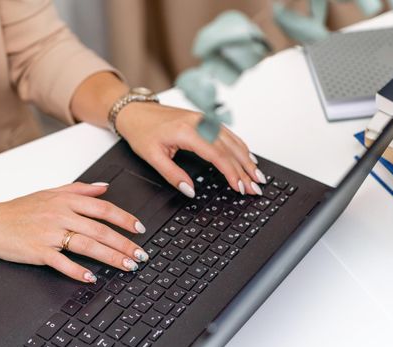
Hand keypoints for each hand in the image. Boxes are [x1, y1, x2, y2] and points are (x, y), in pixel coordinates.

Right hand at [0, 182, 148, 282]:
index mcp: (66, 201)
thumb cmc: (21, 209)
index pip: (103, 209)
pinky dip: (78, 271)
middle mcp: (61, 215)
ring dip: (111, 257)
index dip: (124, 219)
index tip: (139, 229)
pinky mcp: (39, 251)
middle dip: (124, 243)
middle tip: (141, 254)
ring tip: (127, 265)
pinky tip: (92, 277)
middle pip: (100, 230)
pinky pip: (62, 262)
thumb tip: (105, 187)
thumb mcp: (51, 192)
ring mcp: (50, 234)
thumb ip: (80, 189)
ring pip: (87, 246)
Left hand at [116, 102, 266, 196]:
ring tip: (257, 176)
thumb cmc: (142, 130)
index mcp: (188, 132)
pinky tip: (247, 156)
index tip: (240, 187)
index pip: (217, 156)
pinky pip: (228, 134)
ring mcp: (204, 119)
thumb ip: (172, 175)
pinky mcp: (204, 120)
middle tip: (256, 187)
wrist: (135, 111)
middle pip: (230, 149)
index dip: (231, 173)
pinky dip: (240, 147)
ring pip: (233, 141)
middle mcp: (200, 123)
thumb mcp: (152, 157)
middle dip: (245, 170)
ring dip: (247, 159)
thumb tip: (190, 190)